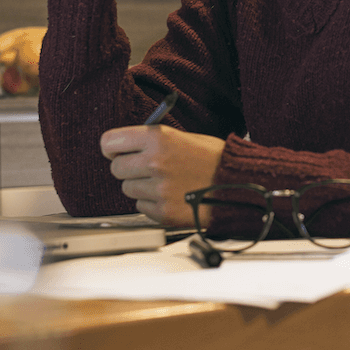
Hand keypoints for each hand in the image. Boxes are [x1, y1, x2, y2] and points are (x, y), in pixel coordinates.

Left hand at [101, 125, 224, 226]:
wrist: (239, 186)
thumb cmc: (216, 160)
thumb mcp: (184, 137)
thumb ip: (153, 140)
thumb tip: (126, 146)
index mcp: (158, 138)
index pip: (110, 142)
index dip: (112, 148)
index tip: (115, 151)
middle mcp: (154, 163)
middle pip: (116, 168)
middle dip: (128, 168)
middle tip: (145, 168)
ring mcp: (158, 190)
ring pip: (128, 189)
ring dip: (141, 186)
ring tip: (165, 182)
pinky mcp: (162, 212)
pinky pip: (141, 206)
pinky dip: (152, 203)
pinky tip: (171, 195)